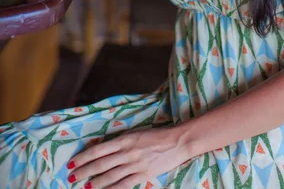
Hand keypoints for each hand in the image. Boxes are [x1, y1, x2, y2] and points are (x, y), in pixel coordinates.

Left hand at [67, 126, 191, 187]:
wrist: (176, 142)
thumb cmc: (156, 136)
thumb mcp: (136, 134)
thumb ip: (120, 142)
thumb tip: (102, 148)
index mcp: (125, 138)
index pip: (99, 149)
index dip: (84, 157)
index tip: (72, 162)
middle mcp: (127, 151)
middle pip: (101, 163)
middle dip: (84, 170)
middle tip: (72, 177)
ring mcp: (134, 164)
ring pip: (110, 175)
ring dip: (95, 181)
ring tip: (84, 186)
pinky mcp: (143, 174)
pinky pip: (123, 184)